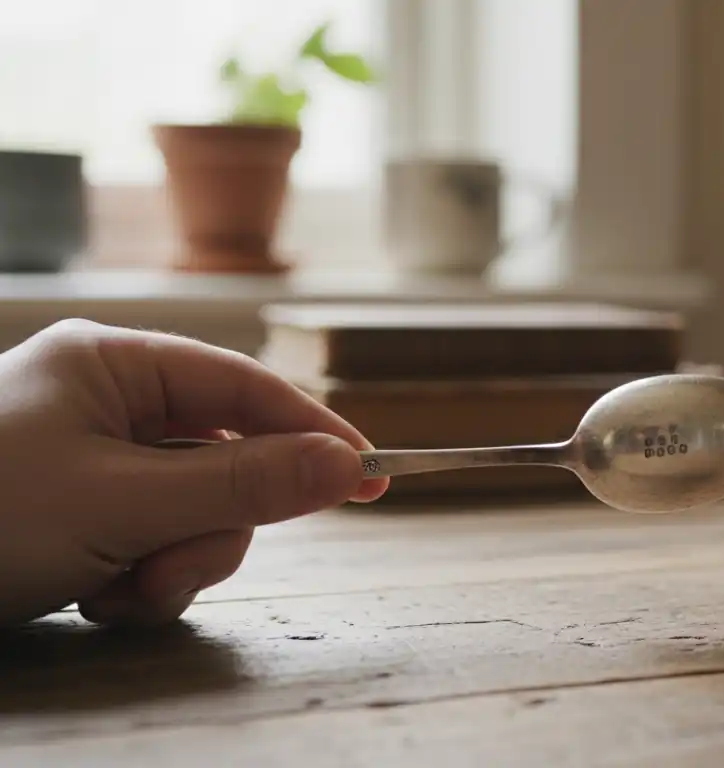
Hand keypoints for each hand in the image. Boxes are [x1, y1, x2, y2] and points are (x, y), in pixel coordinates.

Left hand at [0, 319, 388, 625]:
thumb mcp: (122, 504)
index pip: (246, 388)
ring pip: (194, 514)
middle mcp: (106, 404)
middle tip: (172, 567)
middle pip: (226, 461)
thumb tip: (348, 466)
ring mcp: (90, 464)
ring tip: (113, 592)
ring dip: (172, 565)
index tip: (377, 478)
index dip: (316, 433)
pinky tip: (89, 599)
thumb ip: (243, 486)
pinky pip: (152, 544)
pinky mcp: (77, 517)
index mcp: (114, 365)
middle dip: (210, 528)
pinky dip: (137, 582)